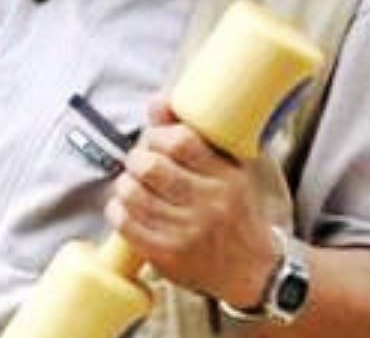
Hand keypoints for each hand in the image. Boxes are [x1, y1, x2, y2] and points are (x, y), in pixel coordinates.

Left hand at [107, 95, 275, 307]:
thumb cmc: (237, 210)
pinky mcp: (167, 256)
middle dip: (137, 157)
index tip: (155, 137)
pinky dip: (117, 209)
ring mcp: (186, 232)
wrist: (251, 268)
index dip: (157, 133)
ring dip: (125, 182)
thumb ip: (195, 135)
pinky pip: (127, 225)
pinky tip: (125, 205)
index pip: (181, 142)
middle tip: (140, 159)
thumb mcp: (230, 170)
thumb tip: (157, 101)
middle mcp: (209, 204)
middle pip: (151, 167)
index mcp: (227, 177)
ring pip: (134, 195)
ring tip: (133, 182)